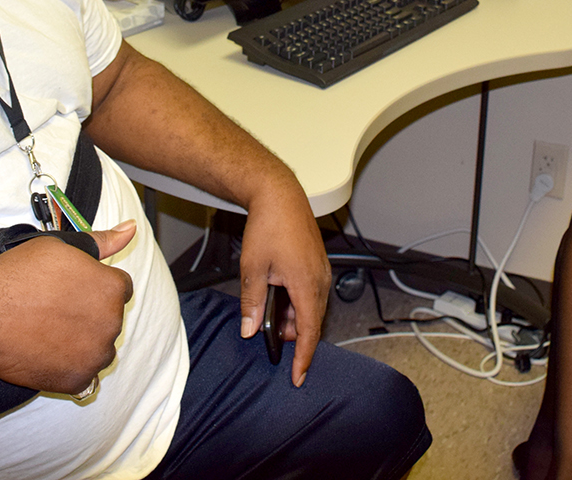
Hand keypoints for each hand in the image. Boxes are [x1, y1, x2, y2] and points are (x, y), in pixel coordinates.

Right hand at [0, 221, 136, 393]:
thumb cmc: (20, 276)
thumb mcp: (63, 246)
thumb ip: (102, 242)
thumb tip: (131, 229)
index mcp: (113, 288)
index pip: (119, 288)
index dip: (94, 286)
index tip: (71, 289)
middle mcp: (112, 322)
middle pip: (109, 318)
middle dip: (90, 313)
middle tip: (55, 308)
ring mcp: (96, 355)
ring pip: (98, 347)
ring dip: (83, 341)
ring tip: (49, 330)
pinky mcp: (77, 379)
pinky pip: (83, 374)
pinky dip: (69, 366)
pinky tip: (47, 352)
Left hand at [236, 174, 330, 386]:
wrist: (279, 195)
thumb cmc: (269, 225)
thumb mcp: (253, 269)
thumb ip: (252, 303)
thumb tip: (250, 329)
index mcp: (307, 285)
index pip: (309, 333)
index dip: (304, 358)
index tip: (298, 376)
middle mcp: (320, 279)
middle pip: (313, 322)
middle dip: (297, 338)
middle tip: (276, 344)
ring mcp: (321, 270)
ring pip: (312, 307)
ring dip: (296, 319)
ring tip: (273, 318)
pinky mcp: (318, 262)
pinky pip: (312, 292)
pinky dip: (299, 303)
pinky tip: (280, 299)